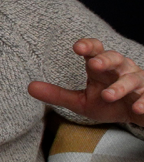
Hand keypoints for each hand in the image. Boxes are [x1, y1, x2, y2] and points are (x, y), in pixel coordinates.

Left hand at [28, 38, 143, 126]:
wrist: (139, 115)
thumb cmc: (109, 103)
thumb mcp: (81, 102)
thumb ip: (57, 94)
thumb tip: (28, 87)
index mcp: (103, 67)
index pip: (95, 50)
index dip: (88, 46)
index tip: (77, 48)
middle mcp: (121, 69)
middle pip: (115, 58)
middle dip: (105, 60)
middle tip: (93, 64)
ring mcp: (138, 82)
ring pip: (132, 79)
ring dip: (120, 86)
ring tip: (108, 95)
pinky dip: (143, 101)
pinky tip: (136, 108)